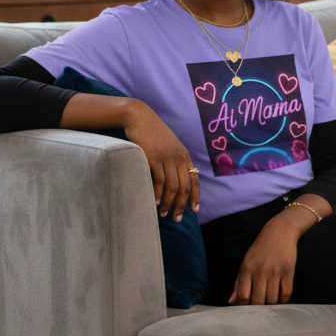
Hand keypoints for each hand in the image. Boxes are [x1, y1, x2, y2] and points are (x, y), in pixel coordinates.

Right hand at [122, 101, 200, 222]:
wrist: (140, 117)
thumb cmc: (153, 133)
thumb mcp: (170, 146)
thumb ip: (175, 161)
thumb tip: (176, 179)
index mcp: (184, 156)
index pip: (195, 180)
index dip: (196, 196)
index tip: (195, 210)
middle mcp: (178, 158)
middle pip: (185, 187)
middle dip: (182, 205)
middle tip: (177, 218)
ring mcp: (166, 158)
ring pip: (172, 187)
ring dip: (168, 203)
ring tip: (163, 213)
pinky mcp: (152, 157)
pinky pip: (158, 180)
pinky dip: (157, 193)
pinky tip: (154, 202)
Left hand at [229, 213, 300, 304]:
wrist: (280, 232)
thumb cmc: (260, 249)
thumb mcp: (246, 262)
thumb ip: (238, 283)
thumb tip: (231, 302)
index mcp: (247, 269)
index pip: (243, 296)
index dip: (244, 306)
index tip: (247, 306)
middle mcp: (260, 271)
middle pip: (258, 301)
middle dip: (259, 307)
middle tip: (260, 302)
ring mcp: (275, 271)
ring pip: (272, 299)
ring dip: (272, 302)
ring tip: (271, 296)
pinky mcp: (288, 271)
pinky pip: (286, 294)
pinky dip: (283, 299)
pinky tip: (280, 294)